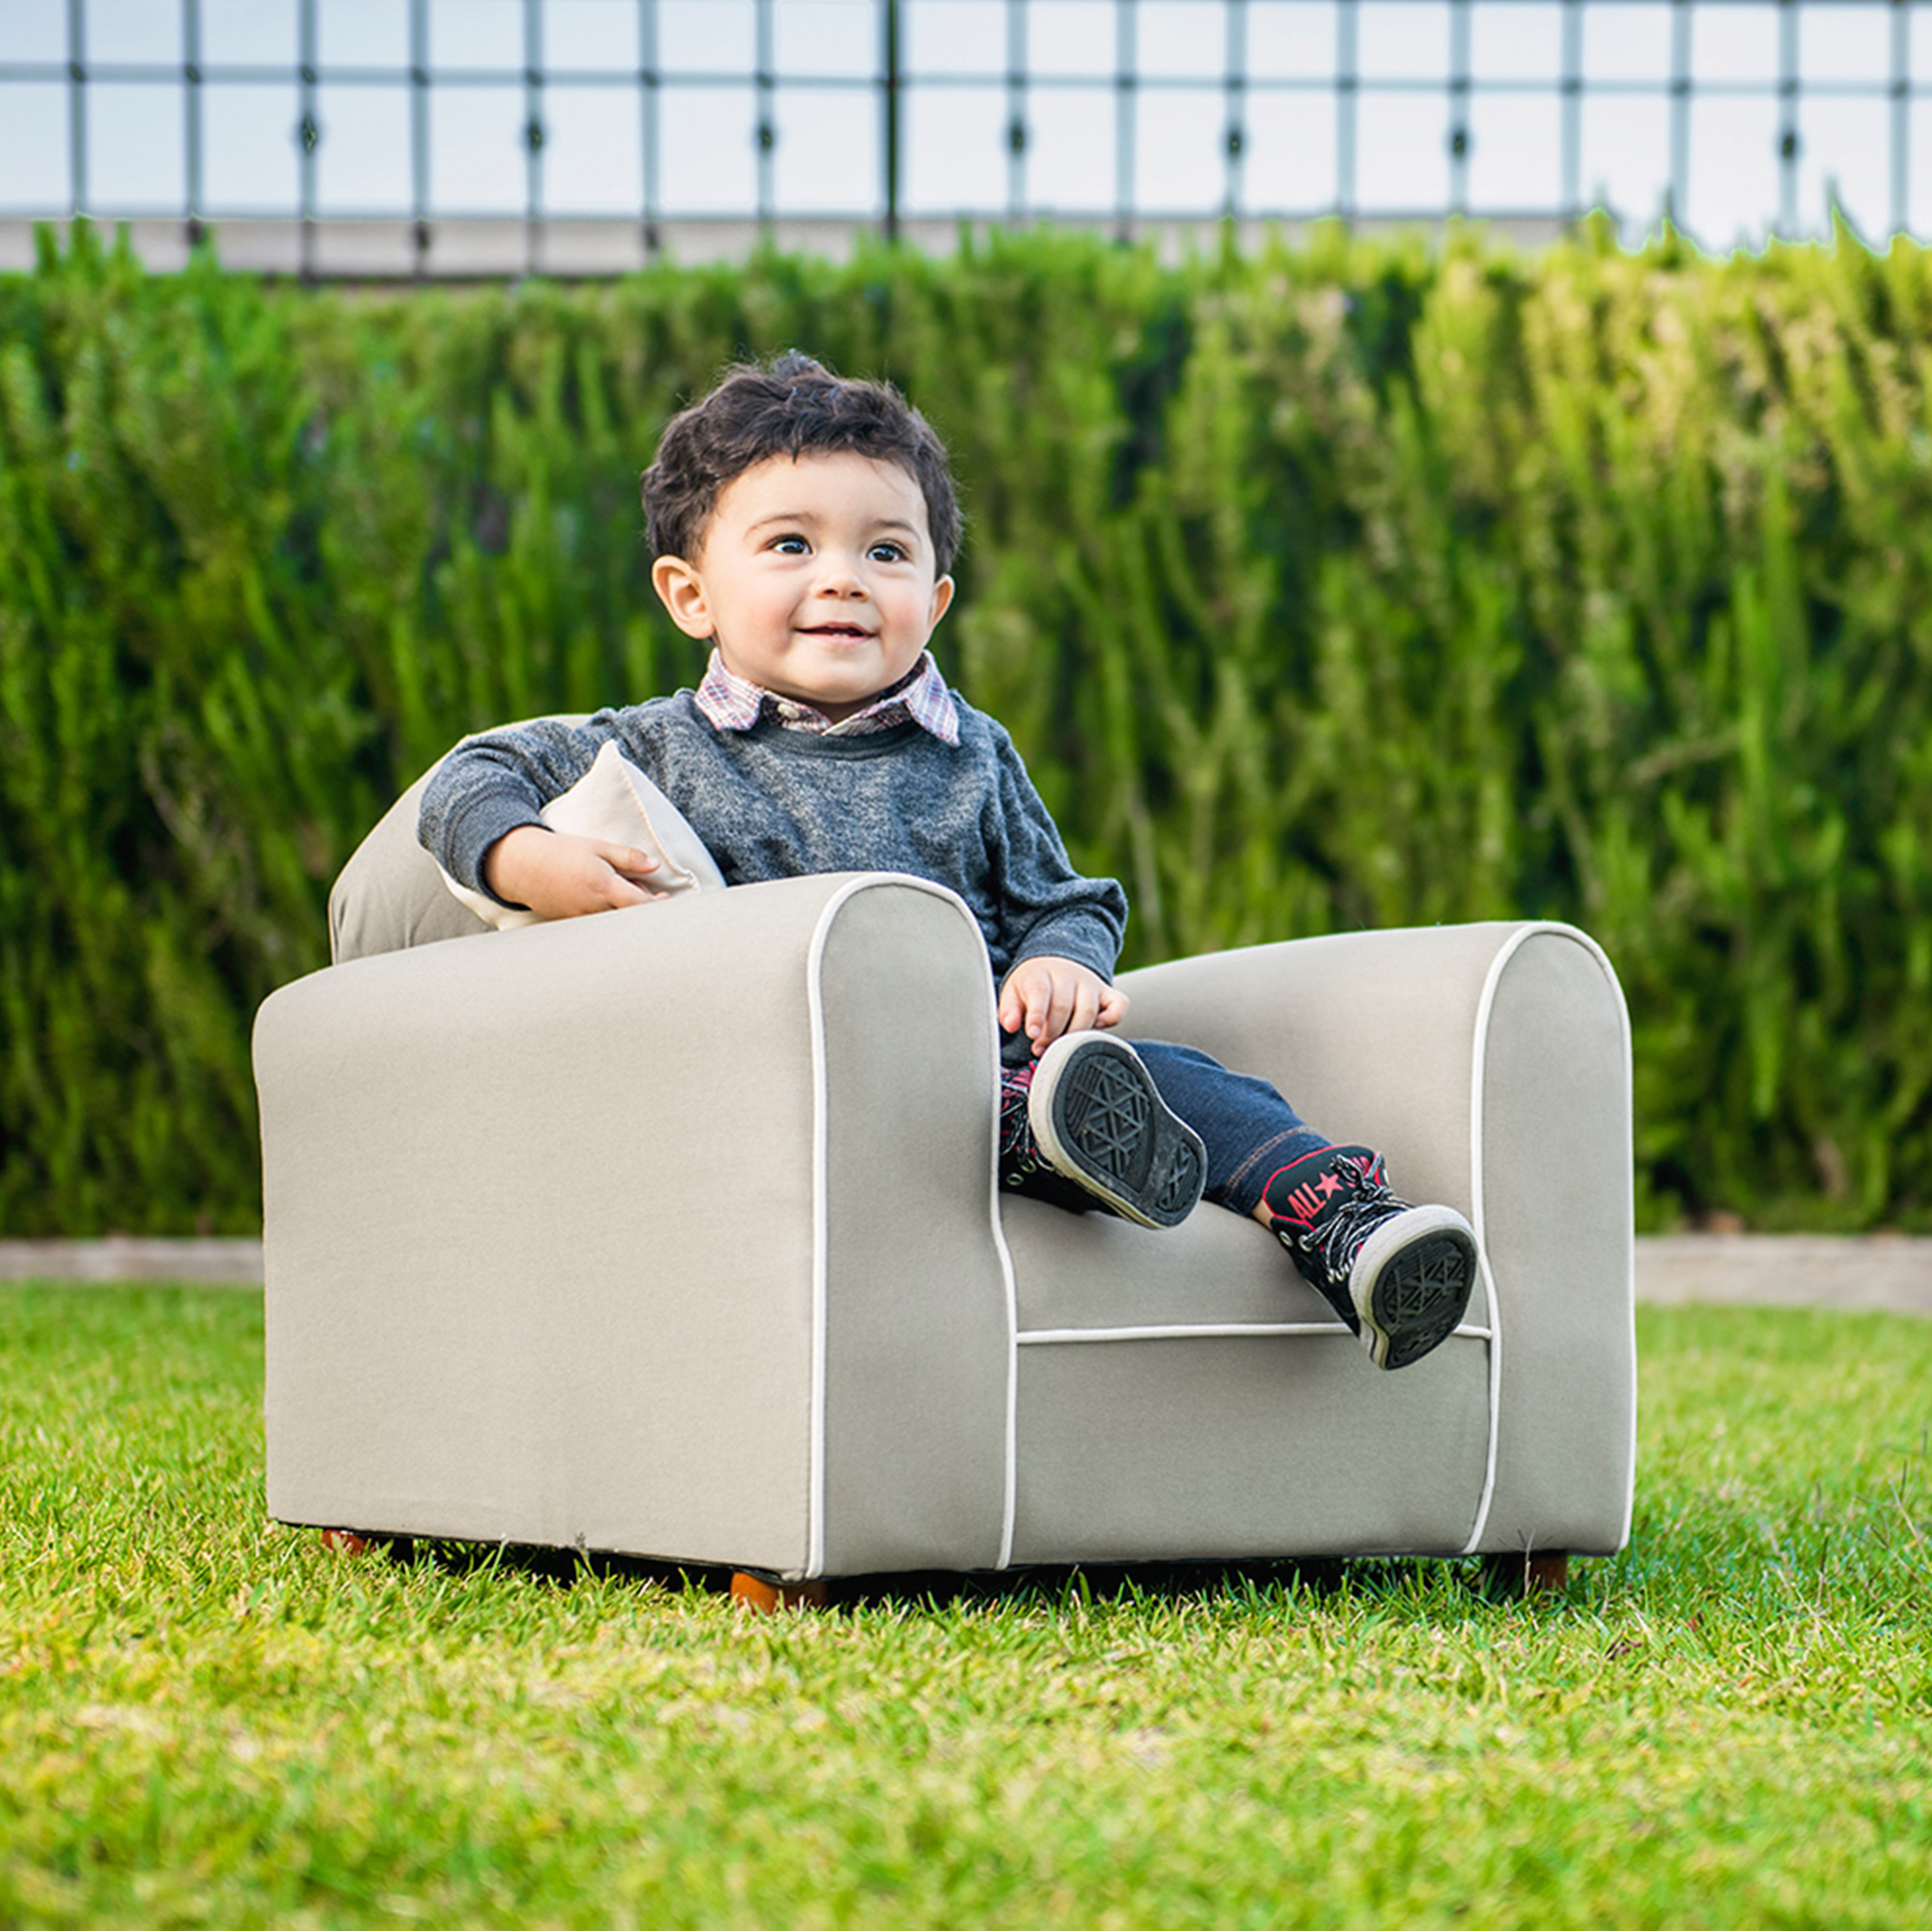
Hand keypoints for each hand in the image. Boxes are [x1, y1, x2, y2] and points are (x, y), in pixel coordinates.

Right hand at [482, 825, 664, 919]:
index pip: (639, 904)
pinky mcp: (573, 924)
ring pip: (614, 925)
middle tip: (648, 897)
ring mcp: (582, 919)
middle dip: (643, 912)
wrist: (524, 865)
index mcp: (604, 886)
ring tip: (622, 895)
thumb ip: (629, 857)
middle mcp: (594, 907)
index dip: (657, 905)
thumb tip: (655, 865)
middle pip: (629, 919)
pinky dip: (607, 918)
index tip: (665, 898)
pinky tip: (605, 904)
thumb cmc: (562, 852)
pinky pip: (598, 927)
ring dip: (624, 914)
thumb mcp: (598, 847)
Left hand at [997, 955, 1129, 1055]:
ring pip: (1089, 1010)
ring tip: (1059, 1046)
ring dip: (1074, 1034)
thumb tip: (1011, 1025)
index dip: (1037, 1015)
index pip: (1040, 992)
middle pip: (1064, 1006)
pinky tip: (1093, 1029)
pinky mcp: (1108, 993)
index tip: (1033, 1035)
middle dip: (1052, 1033)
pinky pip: (1119, 1005)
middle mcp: (1068, 975)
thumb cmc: (1033, 987)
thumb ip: (1009, 1010)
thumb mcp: (1013, 995)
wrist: (1054, 966)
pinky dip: (1110, 1020)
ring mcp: (1090, 983)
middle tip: (1040, 1048)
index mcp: (1040, 973)